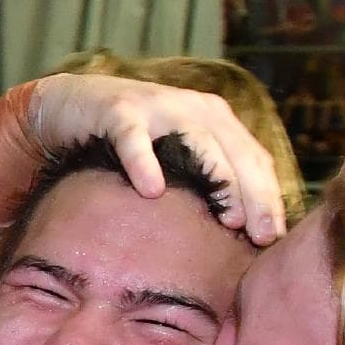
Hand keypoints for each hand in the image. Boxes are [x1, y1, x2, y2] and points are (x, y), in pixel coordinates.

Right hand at [30, 73, 284, 243]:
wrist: (71, 106)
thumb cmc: (133, 145)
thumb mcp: (177, 159)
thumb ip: (206, 184)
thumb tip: (238, 236)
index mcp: (215, 120)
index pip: (254, 159)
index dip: (269, 198)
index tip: (273, 238)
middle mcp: (193, 109)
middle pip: (237, 152)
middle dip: (255, 196)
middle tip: (260, 236)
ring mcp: (157, 107)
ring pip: (199, 142)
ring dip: (219, 180)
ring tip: (229, 219)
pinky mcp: (118, 110)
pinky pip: (134, 138)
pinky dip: (145, 162)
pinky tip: (153, 191)